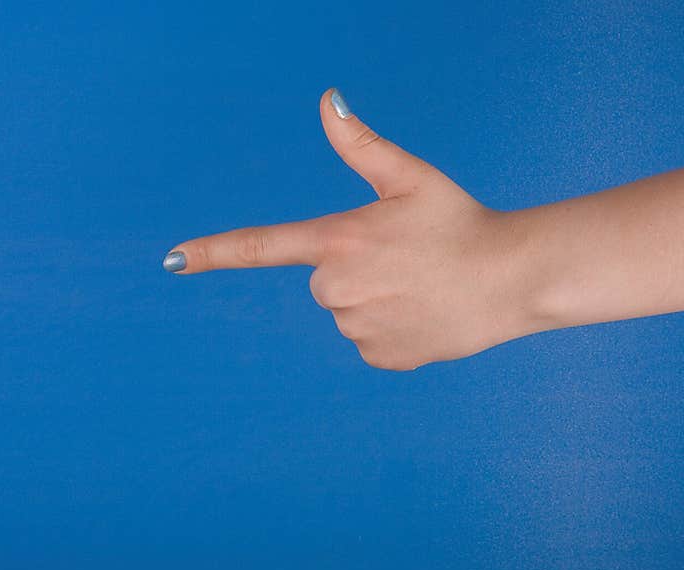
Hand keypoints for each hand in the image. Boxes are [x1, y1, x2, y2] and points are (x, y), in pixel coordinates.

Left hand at [164, 89, 543, 369]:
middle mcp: (338, 290)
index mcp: (338, 241)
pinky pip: (370, 339)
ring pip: (350, 311)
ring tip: (423, 287)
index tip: (171, 260)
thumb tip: (327, 99)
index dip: (213, 252)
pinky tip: (426, 314)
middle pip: (325, 280)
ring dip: (377, 299)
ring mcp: (357, 328)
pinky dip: (392, 327)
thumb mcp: (411, 177)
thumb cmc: (462, 222)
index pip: (262, 246)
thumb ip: (360, 143)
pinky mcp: (379, 357)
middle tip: (407, 260)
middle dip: (357, 269)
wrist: (511, 279)